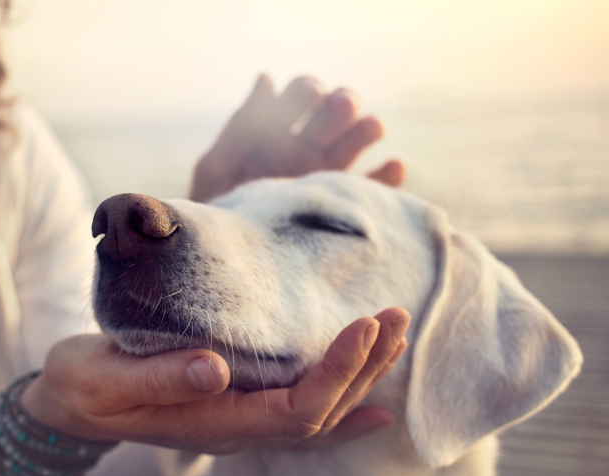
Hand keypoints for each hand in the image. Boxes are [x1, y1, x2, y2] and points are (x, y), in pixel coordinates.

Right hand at [21, 308, 409, 453]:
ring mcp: (239, 422)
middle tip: (395, 316)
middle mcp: (237, 429)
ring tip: (394, 336)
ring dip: (361, 376)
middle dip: (364, 366)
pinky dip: (343, 407)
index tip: (364, 325)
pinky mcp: (236, 405)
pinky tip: (375, 405)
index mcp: (213, 424)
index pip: (296, 410)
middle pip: (321, 412)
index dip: (336, 372)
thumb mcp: (107, 379)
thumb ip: (159, 378)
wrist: (70, 404)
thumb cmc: (85, 387)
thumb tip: (215, 367)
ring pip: (318, 413)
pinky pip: (301, 415)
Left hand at [191, 74, 404, 202]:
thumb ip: (241, 127)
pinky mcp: (344, 208)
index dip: (307, 91)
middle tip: (343, 106)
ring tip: (372, 127)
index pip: (300, 97)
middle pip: (334, 114)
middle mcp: (306, 150)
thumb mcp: (218, 169)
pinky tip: (393, 167)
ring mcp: (327, 177)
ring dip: (367, 129)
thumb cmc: (215, 215)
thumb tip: (266, 77)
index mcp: (275, 133)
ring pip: (356, 143)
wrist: (229, 265)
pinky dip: (388, 177)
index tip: (311, 95)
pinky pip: (373, 190)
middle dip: (341, 103)